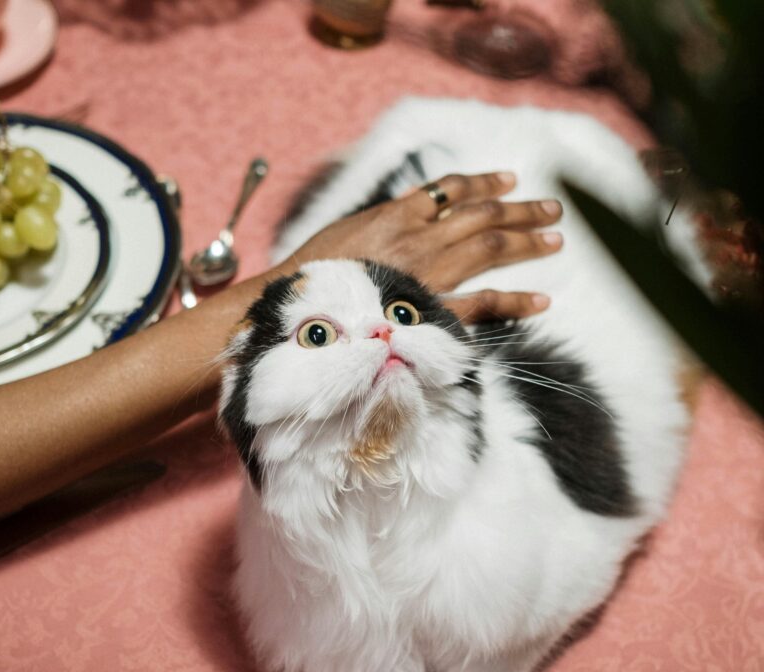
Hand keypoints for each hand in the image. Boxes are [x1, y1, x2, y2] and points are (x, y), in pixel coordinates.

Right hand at [279, 171, 562, 320]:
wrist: (297, 307)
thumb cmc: (317, 272)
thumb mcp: (348, 229)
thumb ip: (386, 216)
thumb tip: (416, 202)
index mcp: (396, 215)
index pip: (450, 191)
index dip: (484, 184)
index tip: (509, 180)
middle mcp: (420, 238)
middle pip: (482, 216)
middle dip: (520, 210)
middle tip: (551, 208)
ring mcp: (429, 273)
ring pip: (490, 248)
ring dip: (526, 242)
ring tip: (554, 238)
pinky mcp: (433, 310)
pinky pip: (484, 304)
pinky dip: (515, 302)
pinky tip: (541, 300)